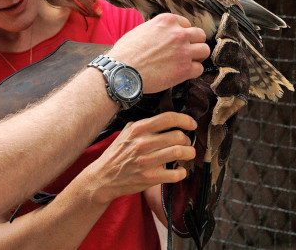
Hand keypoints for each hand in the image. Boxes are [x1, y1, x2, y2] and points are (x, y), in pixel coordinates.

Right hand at [78, 111, 196, 204]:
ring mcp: (147, 161)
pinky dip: (182, 172)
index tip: (191, 124)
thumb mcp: (126, 132)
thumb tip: (165, 121)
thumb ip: (143, 125)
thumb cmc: (117, 154)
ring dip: (189, 153)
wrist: (104, 177)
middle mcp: (143, 143)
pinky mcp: (150, 177)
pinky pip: (176, 174)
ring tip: (187, 154)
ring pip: (179, 152)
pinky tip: (179, 170)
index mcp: (139, 129)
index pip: (168, 118)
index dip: (185, 119)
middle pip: (178, 136)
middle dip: (187, 139)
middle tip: (186, 143)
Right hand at [108, 13, 207, 93]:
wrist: (122, 71)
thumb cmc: (126, 52)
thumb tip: (163, 35)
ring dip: (197, 57)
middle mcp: (178, 33)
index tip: (177, 41)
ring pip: (205, 51)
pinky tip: (181, 73)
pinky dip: (192, 72)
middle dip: (194, 43)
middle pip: (200, 35)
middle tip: (186, 51)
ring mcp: (184, 51)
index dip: (183, 33)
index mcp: (167, 21)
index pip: (187, 23)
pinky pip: (199, 69)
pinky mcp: (185, 69)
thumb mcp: (141, 29)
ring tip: (186, 62)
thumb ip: (158, 30)